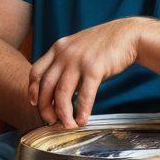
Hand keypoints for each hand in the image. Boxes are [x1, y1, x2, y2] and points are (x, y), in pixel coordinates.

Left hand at [28, 18, 144, 127]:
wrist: (127, 34)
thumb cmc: (103, 45)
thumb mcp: (77, 48)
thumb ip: (65, 65)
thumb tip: (59, 92)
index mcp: (58, 48)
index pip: (36, 71)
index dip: (33, 89)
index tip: (35, 102)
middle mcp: (65, 54)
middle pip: (46, 86)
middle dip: (46, 107)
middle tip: (51, 121)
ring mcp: (79, 61)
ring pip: (62, 93)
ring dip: (63, 114)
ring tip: (68, 125)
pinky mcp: (95, 69)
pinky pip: (84, 95)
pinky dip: (82, 111)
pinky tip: (83, 120)